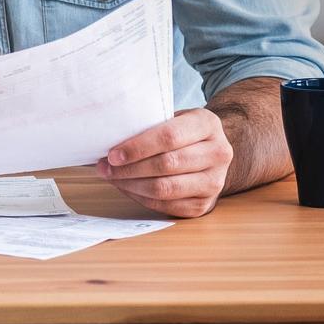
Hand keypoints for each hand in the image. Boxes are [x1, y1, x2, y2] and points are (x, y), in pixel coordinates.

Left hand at [96, 108, 233, 217]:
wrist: (212, 152)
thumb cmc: (184, 133)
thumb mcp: (174, 118)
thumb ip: (150, 125)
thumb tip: (110, 139)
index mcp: (208, 125)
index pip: (169, 137)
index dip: (138, 147)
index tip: (113, 154)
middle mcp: (218, 153)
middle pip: (166, 164)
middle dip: (129, 168)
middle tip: (106, 168)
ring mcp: (214, 182)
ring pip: (165, 188)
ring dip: (132, 185)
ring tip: (113, 178)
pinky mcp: (204, 205)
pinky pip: (166, 206)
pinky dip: (141, 198)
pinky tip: (128, 188)